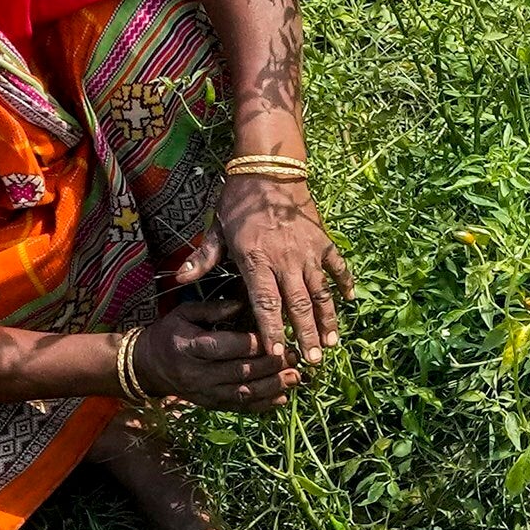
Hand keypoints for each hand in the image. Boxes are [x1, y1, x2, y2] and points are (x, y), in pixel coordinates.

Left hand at [140, 188, 347, 408]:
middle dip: (306, 335)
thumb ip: (202, 258)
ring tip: (332, 344)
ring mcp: (308, 251)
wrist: (269, 167)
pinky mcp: (323, 240)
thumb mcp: (216, 228)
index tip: (277, 354)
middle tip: (312, 362)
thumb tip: (179, 279)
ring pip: (320, 291)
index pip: (265, 303)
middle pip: (297, 305)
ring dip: (327, 319)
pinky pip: (337, 265)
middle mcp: (285, 259)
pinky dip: (344, 282)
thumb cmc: (239, 200)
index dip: (272, 331)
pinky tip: (350, 300)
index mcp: (255, 259)